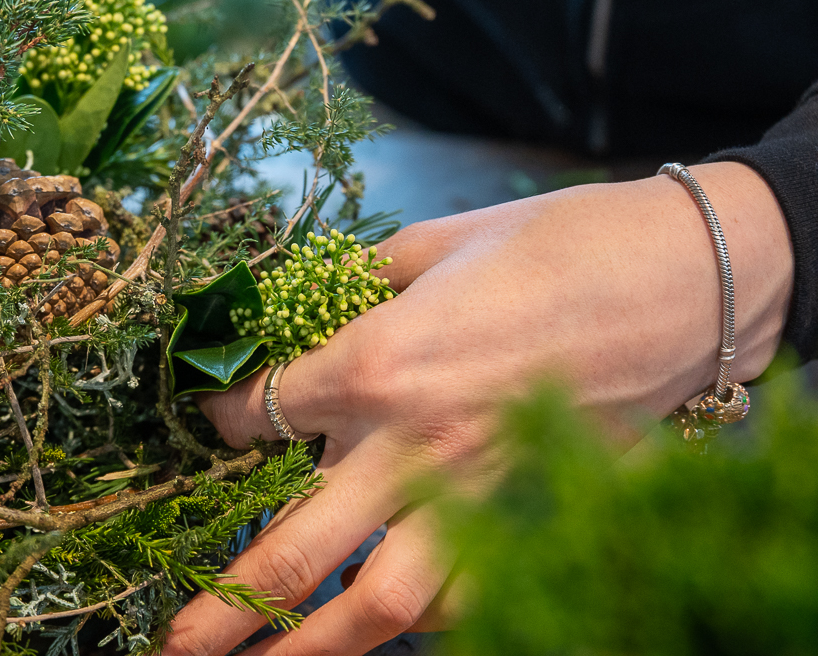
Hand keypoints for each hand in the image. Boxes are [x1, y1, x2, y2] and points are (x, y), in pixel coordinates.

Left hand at [162, 162, 793, 655]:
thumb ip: (356, 288)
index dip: (221, 421)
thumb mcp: (432, 244)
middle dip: (227, 608)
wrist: (684, 276)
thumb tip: (304, 309)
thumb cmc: (556, 242)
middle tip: (173, 646)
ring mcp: (479, 494)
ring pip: (382, 603)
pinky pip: (468, 596)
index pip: (262, 414)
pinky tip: (386, 628)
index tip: (213, 425)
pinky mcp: (538, 516)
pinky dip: (423, 620)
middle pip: (299, 546)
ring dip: (315, 650)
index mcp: (377, 361)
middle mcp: (414, 444)